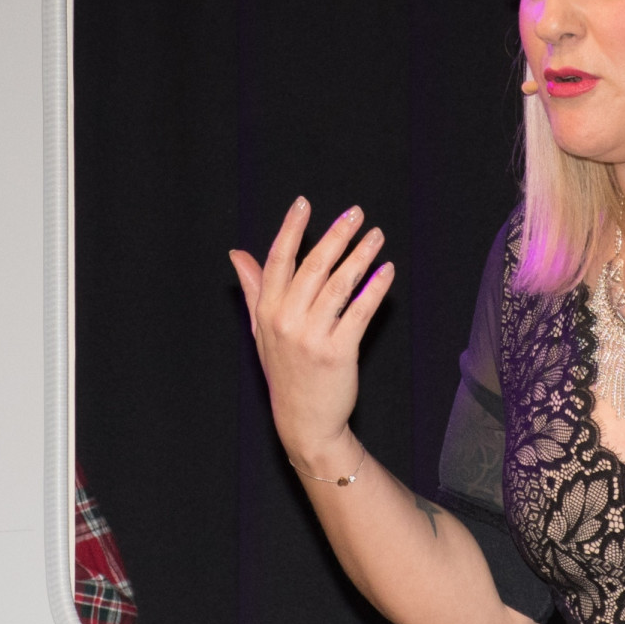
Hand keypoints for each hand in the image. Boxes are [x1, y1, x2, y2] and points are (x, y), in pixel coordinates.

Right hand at [230, 198, 394, 475]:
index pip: (278, 260)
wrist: (304, 420)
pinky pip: (360, 311)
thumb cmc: (284, 371)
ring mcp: (312, 336)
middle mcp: (286, 320)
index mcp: (266, 311)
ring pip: (340, 284)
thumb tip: (237, 253)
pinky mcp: (338, 352)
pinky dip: (375, 288)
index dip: (291, 229)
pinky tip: (387, 271)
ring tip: (377, 236)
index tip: (303, 203)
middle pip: (314, 266)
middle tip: (356, 213)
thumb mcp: (260, 329)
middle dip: (336, 235)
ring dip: (361, 256)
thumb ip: (253, 288)